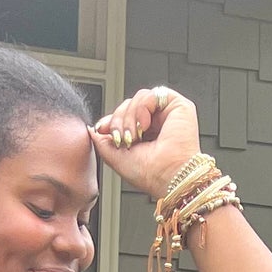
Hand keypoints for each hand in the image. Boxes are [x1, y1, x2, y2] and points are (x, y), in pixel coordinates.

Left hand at [91, 86, 201, 201]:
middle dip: (118, 119)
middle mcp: (158, 124)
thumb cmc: (149, 174)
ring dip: (130, 116)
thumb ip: (101, 141)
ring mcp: (168, 114)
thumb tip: (92, 129)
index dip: (112, 120)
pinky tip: (145, 125)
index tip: (103, 129)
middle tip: (121, 138)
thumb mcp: (114, 157)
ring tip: (135, 136)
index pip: (125, 116)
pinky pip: (151, 94)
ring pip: (138, 98)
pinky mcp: (179, 106)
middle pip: (129, 104)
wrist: (167, 176)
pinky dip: (142, 108)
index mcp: (146, 135)